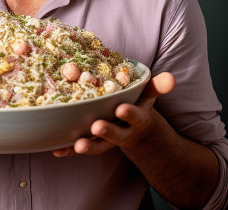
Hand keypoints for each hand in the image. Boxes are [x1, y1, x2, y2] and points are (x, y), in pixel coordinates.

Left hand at [53, 72, 175, 156]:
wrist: (137, 133)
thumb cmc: (139, 105)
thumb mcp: (149, 96)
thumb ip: (158, 86)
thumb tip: (171, 78)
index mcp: (137, 118)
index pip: (136, 116)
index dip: (130, 114)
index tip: (121, 109)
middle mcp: (123, 131)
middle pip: (116, 134)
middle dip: (108, 131)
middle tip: (97, 127)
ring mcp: (108, 140)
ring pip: (99, 145)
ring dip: (89, 145)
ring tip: (78, 145)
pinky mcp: (94, 143)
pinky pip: (80, 148)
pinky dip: (68, 149)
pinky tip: (56, 150)